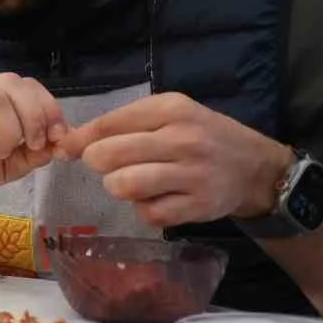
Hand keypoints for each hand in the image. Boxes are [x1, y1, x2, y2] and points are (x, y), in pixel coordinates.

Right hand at [0, 73, 67, 204]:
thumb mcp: (12, 162)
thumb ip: (36, 151)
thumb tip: (65, 141)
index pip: (26, 83)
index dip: (48, 106)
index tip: (57, 136)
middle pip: (11, 84)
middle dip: (33, 117)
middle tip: (33, 146)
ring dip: (8, 133)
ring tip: (0, 153)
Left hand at [56, 92, 292, 226]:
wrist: (256, 167)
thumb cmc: (202, 135)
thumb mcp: (168, 115)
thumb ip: (122, 123)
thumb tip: (68, 143)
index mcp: (171, 109)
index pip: (109, 123)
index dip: (79, 139)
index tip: (66, 149)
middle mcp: (183, 139)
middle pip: (109, 155)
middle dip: (98, 163)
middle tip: (108, 165)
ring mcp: (193, 174)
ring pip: (125, 185)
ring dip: (118, 187)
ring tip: (130, 181)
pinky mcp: (198, 206)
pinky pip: (149, 213)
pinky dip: (144, 209)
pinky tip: (156, 198)